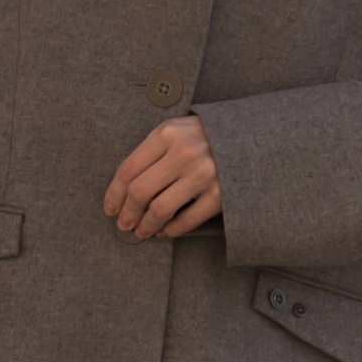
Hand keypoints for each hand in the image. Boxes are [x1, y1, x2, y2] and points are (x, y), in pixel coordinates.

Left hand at [103, 112, 222, 240]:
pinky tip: (165, 231)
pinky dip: (171, 230)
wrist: (251, 136)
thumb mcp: (177, 130)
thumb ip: (153, 152)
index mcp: (167, 134)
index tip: (110, 208)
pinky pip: (187, 220)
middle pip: (140, 192)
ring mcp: (203, 175)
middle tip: (123, 224)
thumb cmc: (206, 134)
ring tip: (141, 231)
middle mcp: (183, 153)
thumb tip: (125, 188)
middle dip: (127, 213)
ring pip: (160, 209)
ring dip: (145, 225)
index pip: (128, 169)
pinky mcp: (220, 194)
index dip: (114, 194)